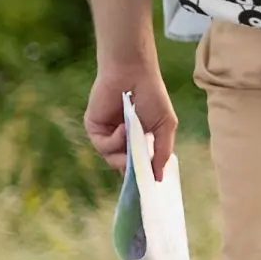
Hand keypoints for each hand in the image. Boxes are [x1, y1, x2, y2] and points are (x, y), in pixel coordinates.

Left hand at [85, 63, 176, 182]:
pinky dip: (114, 141)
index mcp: (139, 139)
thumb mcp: (165, 125)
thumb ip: (162, 152)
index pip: (138, 164)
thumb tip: (159, 177)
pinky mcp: (94, 129)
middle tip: (139, 169)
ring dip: (123, 153)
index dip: (142, 175)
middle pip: (124, 167)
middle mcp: (122, 140)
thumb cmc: (153, 95)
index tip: (148, 186)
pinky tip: (123, 127)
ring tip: (133, 137)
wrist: (133, 74)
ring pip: (112, 159)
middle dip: (132, 169)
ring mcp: (108, 135)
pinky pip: (103, 146)